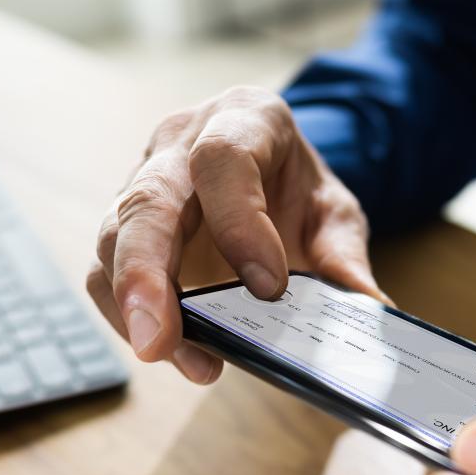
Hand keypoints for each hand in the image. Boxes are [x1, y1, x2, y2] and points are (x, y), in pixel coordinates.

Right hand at [87, 86, 381, 382]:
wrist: (272, 175)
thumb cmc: (297, 190)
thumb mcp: (335, 214)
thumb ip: (345, 259)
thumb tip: (370, 314)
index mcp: (244, 120)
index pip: (224, 160)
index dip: (239, 223)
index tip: (269, 288)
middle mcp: (180, 144)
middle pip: (146, 201)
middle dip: (147, 273)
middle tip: (159, 339)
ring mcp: (143, 183)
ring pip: (113, 238)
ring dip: (133, 304)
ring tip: (168, 355)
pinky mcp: (124, 229)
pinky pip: (104, 271)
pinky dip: (127, 316)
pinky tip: (168, 351)